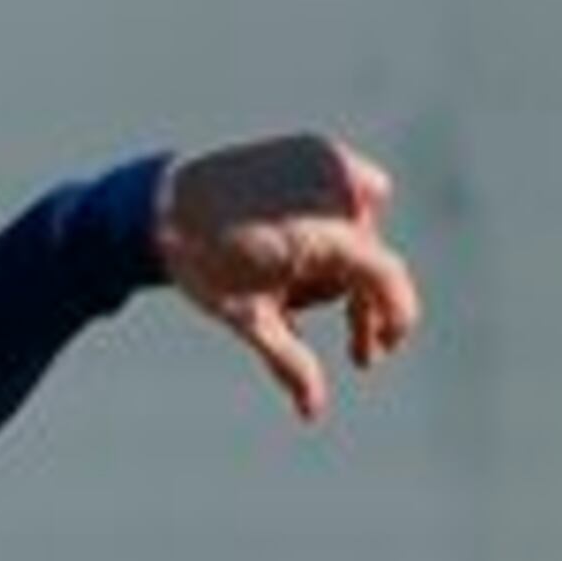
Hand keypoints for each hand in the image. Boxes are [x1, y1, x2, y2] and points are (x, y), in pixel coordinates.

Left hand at [156, 133, 422, 422]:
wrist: (164, 203)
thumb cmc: (203, 263)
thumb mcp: (248, 317)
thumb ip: (289, 362)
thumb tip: (313, 412)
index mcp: (321, 235)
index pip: (386, 279)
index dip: (397, 319)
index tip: (385, 348)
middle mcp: (332, 191)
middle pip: (371, 262)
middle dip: (360, 307)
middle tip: (356, 352)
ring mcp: (327, 163)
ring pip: (363, 230)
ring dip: (343, 265)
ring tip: (297, 290)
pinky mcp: (317, 147)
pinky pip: (356, 185)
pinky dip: (344, 216)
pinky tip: (315, 244)